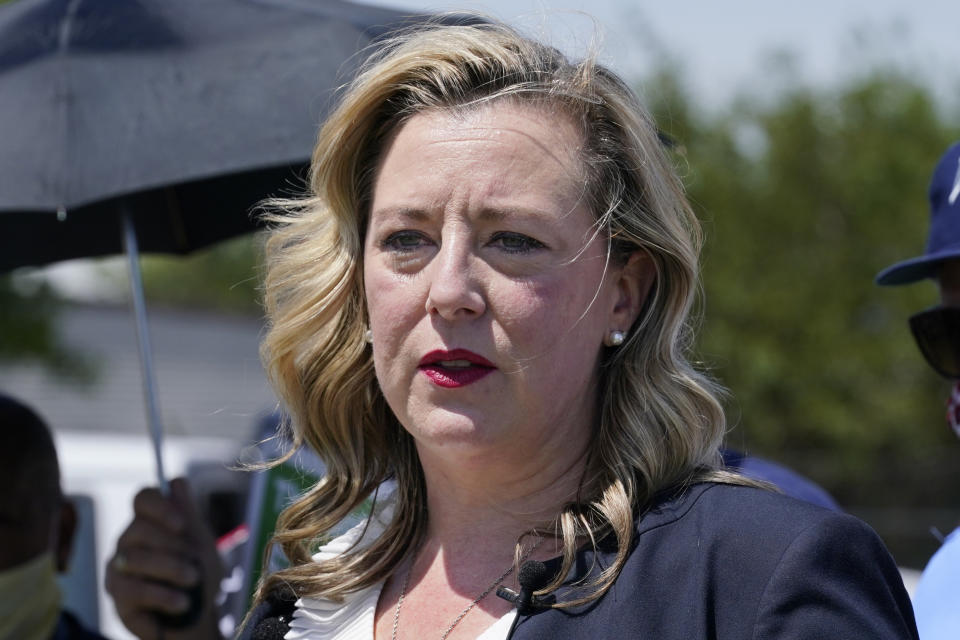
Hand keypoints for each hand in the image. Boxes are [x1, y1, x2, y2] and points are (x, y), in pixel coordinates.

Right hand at [106, 477, 224, 639]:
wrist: (200, 616)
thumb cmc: (201, 575)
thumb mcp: (202, 543)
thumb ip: (189, 514)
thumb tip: (177, 482)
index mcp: (152, 521)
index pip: (144, 498)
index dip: (160, 507)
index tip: (181, 526)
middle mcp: (130, 540)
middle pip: (138, 528)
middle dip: (172, 547)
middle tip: (195, 565)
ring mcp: (119, 567)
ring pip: (134, 558)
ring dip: (170, 570)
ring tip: (192, 581)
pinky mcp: (117, 595)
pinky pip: (132, 589)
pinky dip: (161, 595)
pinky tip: (181, 602)